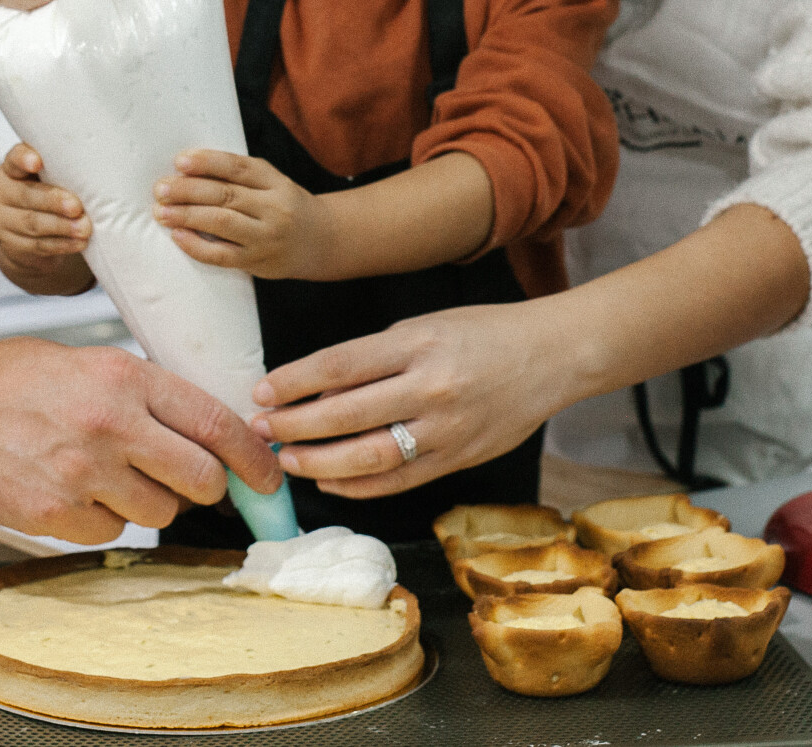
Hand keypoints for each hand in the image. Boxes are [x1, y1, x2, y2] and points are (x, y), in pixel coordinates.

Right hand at [0, 144, 95, 295]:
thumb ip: (63, 169)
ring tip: (85, 228)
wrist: (25, 234)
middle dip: (54, 201)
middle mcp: (2, 192)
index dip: (24, 159)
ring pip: (33, 223)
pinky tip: (79, 243)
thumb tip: (101, 164)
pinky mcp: (12, 246)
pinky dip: (62, 244)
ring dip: (62, 226)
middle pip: (27, 195)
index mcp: (11, 169)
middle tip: (77, 206)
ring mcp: (3, 221)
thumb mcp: (48, 177)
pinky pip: (38, 245)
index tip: (37, 162)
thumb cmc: (46, 193)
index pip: (14, 158)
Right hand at [0, 338, 282, 542]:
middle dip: (206, 487)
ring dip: (150, 502)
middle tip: (189, 481)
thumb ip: (154, 398)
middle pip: (201, 480)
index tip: (268, 477)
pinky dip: (104, 519)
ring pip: (159, 513)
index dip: (255, 458)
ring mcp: (82, 473)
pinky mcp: (53, 513)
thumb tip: (214, 438)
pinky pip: (110, 533)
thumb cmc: (23, 379)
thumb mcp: (98, 363)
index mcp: (129, 379)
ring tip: (113, 475)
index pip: (217, 425)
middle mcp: (112, 426)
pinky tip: (77, 491)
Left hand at [154, 149, 326, 278]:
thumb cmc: (285, 206)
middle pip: (225, 194)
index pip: (238, 167)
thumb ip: (240, 175)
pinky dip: (196, 245)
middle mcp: (273, 207)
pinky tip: (178, 236)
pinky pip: (222, 255)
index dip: (207, 162)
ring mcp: (266, 236)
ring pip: (221, 222)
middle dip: (188, 190)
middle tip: (160, 188)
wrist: (322, 241)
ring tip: (162, 212)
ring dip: (187, 215)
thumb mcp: (273, 183)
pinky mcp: (257, 262)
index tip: (179, 161)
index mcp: (275, 181)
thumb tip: (188, 169)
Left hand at [248, 299, 561, 498]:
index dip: (293, 382)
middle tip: (260, 429)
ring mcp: (446, 430)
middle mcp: (430, 387)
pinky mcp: (459, 460)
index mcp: (417, 343)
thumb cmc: (482, 333)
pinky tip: (328, 480)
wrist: (551, 356)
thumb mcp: (424, 326)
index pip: (339, 366)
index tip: (260, 392)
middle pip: (346, 415)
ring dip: (318, 462)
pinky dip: (358, 486)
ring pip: (368, 457)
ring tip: (287, 460)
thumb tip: (317, 392)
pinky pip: (399, 481)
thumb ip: (373, 358)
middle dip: (294, 426)